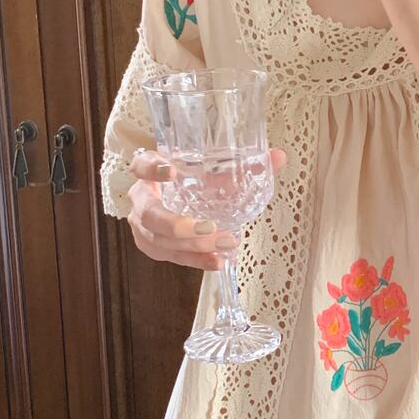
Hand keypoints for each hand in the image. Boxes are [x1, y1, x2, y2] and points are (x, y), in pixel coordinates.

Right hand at [126, 148, 286, 270]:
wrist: (177, 197)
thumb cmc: (193, 180)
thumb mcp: (210, 169)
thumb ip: (243, 163)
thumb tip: (278, 157)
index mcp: (150, 172)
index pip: (140, 166)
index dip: (151, 169)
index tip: (172, 171)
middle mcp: (142, 200)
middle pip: (150, 216)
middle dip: (179, 225)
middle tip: (211, 226)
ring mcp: (144, 227)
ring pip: (161, 241)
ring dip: (195, 246)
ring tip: (226, 242)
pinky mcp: (154, 247)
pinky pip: (173, 257)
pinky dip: (197, 261)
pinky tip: (219, 261)